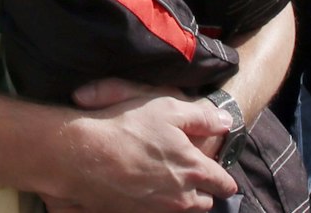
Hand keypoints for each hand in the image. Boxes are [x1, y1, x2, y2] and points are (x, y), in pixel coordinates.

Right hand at [32, 92, 236, 211]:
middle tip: (191, 176)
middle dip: (202, 191)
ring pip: (183, 210)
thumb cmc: (127, 127)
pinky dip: (158, 204)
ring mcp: (160, 209)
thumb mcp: (167, 108)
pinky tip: (145, 189)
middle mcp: (182, 196)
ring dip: (181, 199)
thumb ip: (202, 117)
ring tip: (167, 183)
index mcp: (194, 169)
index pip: (224, 183)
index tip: (218, 173)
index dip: (222, 178)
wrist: (84, 156)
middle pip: (206, 202)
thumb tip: (226, 123)